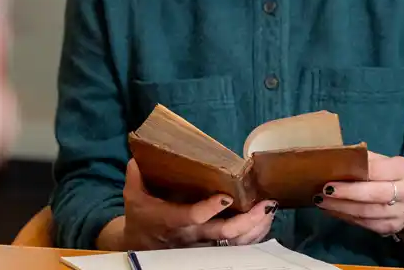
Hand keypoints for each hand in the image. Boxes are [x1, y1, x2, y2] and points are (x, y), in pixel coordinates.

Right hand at [99, 159, 276, 250]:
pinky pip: (237, 245)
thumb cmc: (141, 216)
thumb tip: (138, 157)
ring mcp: (204, 243)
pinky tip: (266, 221)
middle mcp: (192, 234)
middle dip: (247, 221)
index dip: (210, 209)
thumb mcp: (133, 196)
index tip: (226, 197)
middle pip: (223, 233)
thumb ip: (136, 176)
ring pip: (234, 243)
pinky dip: (254, 235)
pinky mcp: (212, 246)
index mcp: (173, 220)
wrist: (140, 244)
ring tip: (270, 209)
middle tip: (265, 205)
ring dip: (255, 228)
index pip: (193, 217)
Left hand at [313, 151, 403, 236]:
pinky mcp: (390, 227)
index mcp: (403, 169)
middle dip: (347, 194)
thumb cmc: (393, 176)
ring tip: (321, 201)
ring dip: (342, 208)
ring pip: (368, 212)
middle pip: (375, 195)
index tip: (335, 175)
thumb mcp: (386, 162)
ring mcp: (400, 213)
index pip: (379, 170)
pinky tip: (332, 210)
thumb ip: (366, 160)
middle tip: (324, 191)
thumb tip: (338, 157)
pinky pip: (365, 224)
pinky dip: (346, 217)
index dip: (357, 173)